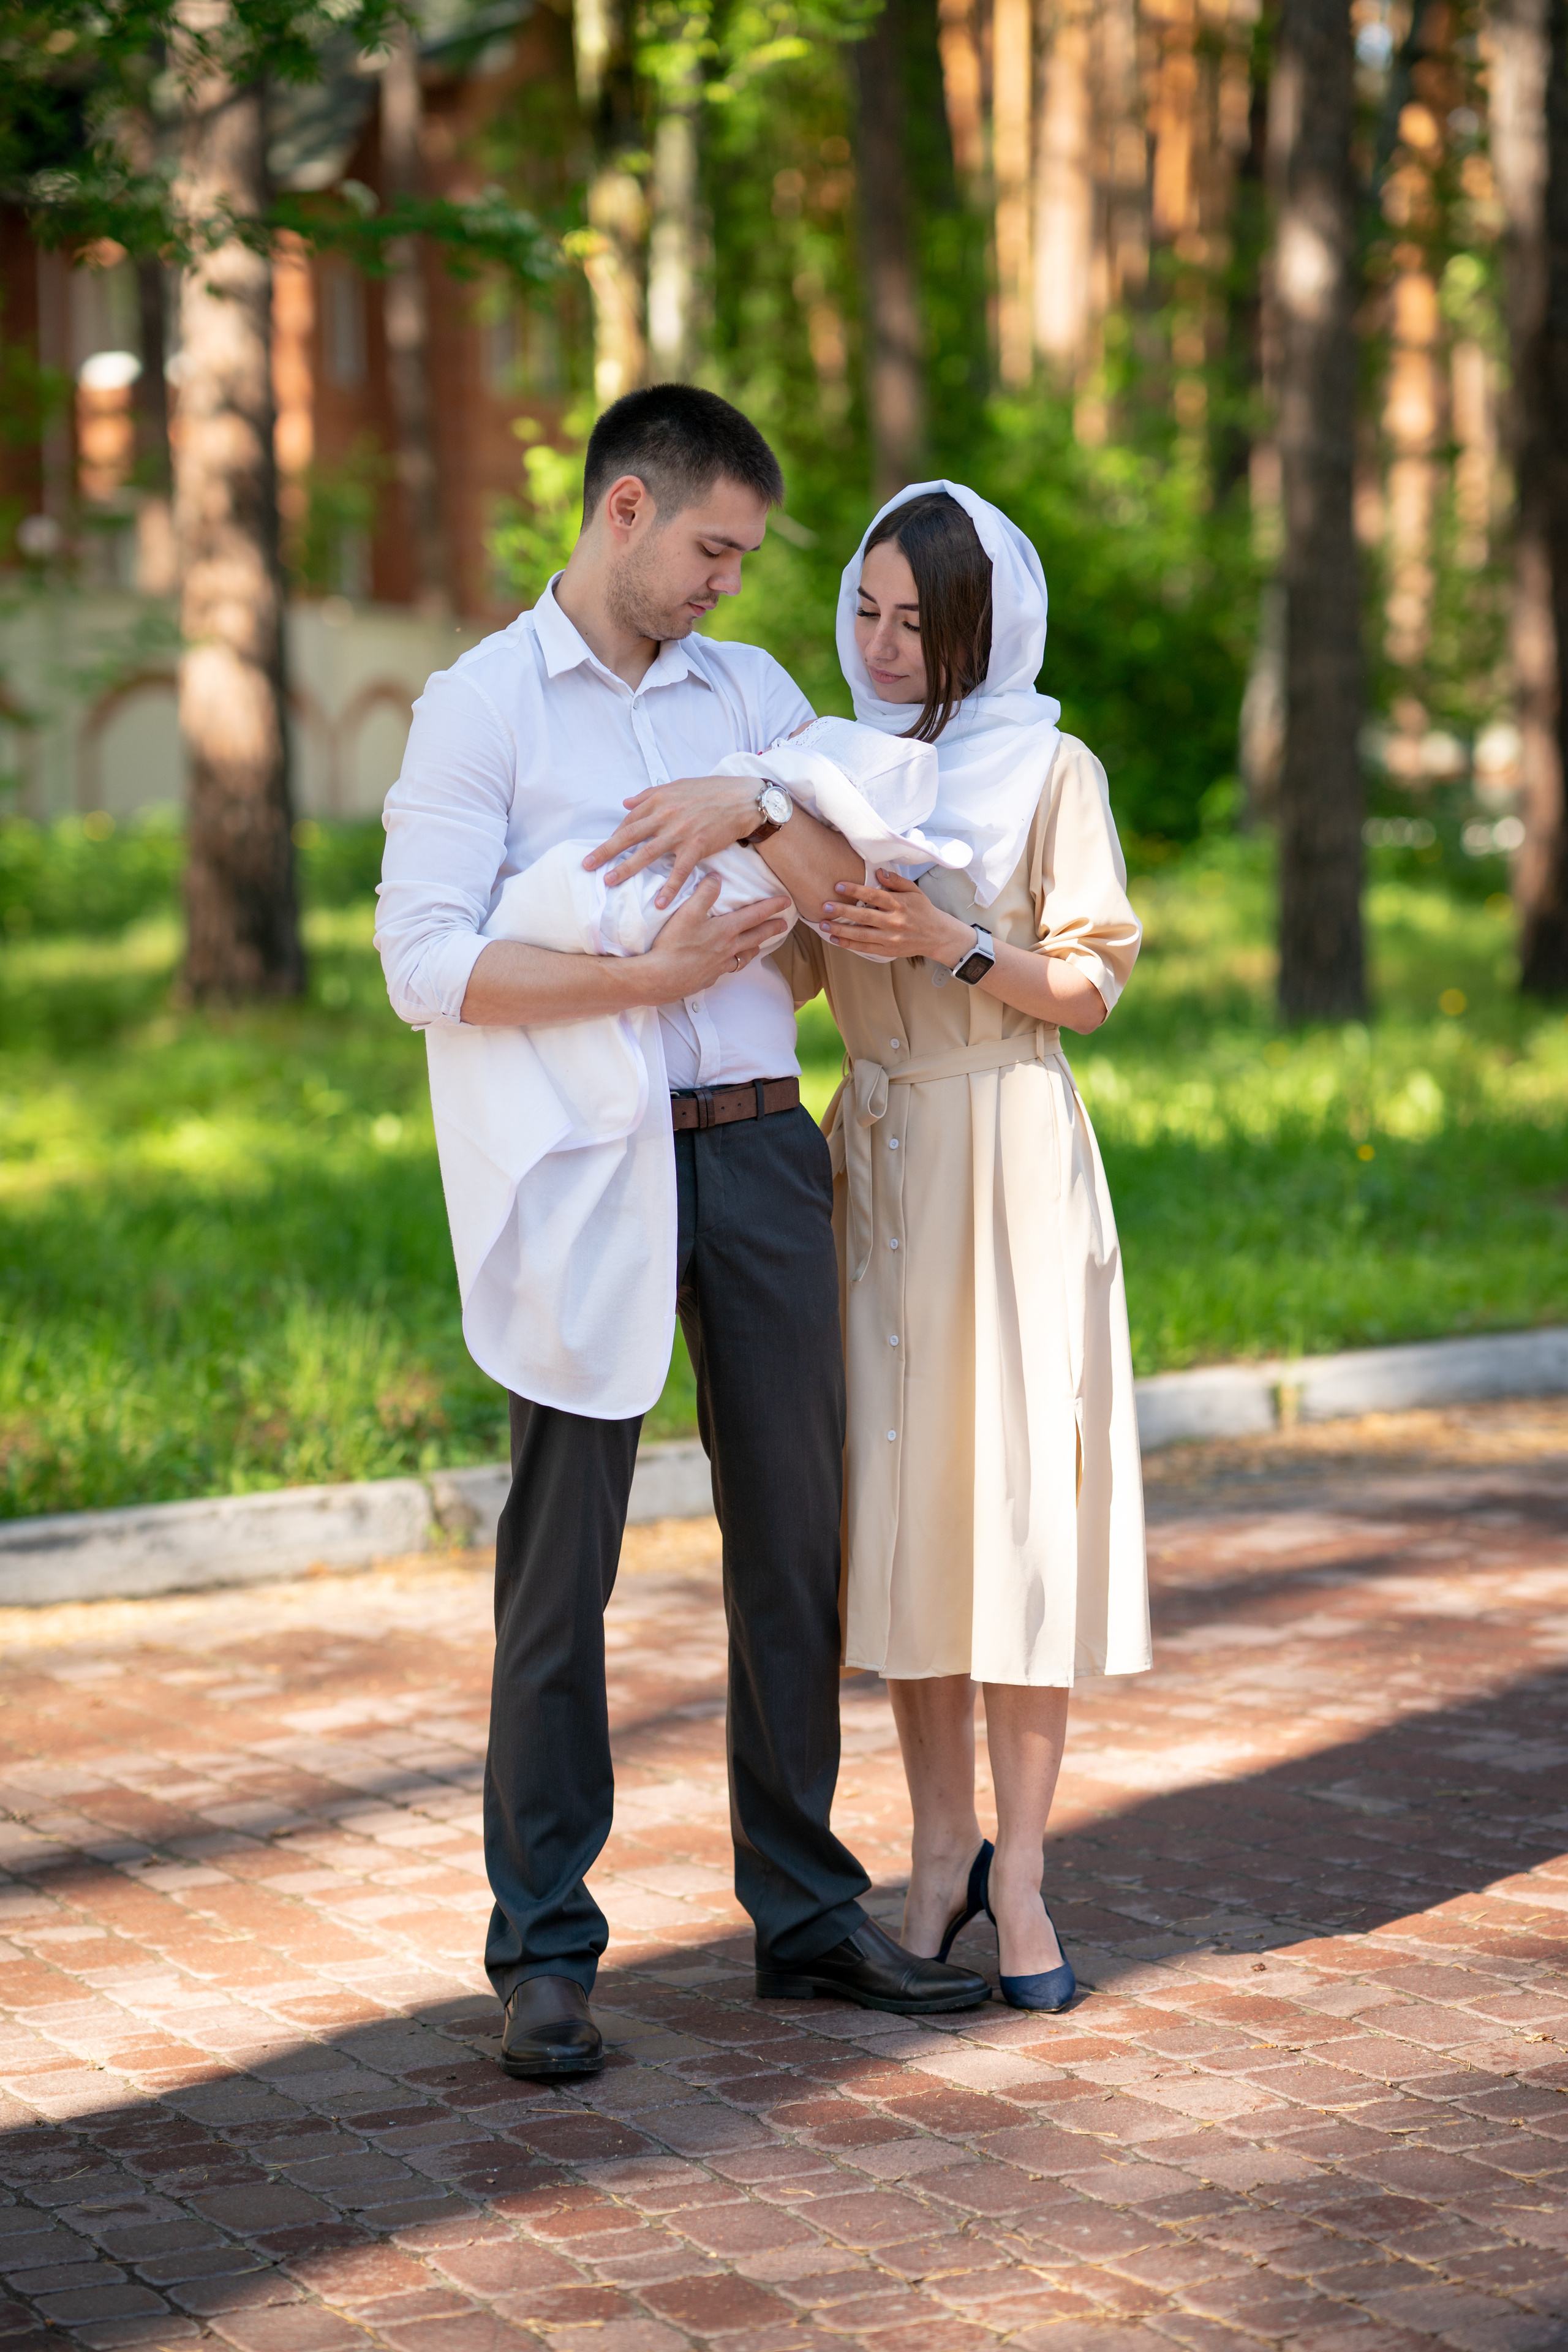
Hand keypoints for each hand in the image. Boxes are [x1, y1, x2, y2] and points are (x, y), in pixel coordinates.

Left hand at [584, 776, 762, 907]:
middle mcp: (665, 815)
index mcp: (659, 799)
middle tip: (587, 865)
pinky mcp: (697, 847)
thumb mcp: (678, 785)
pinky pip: (679, 871)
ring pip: (647, 854)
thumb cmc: (711, 791)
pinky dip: (669, 888)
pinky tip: (658, 903)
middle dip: (606, 851)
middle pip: (629, 836)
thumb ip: (649, 794)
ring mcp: (680, 832)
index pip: (630, 820)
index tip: (605, 850)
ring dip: (626, 869)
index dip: (616, 836)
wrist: (743, 799)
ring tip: (609, 882)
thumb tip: (625, 803)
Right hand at [640, 874, 793, 996]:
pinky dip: (734, 963)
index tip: (786, 902)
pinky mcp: (710, 977)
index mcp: (726, 930)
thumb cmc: (674, 944)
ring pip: (745, 956)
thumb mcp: (688, 911)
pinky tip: (729, 963)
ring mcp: (720, 965)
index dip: (772, 906)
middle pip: (756, 936)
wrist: (662, 978)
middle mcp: (728, 948)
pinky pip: (728, 969)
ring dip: (755, 948)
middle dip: (772, 929)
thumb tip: (716, 878)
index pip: (755, 915)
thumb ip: (705, 893)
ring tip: (759, 945)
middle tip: (784, 925)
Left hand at [819, 870, 976, 965]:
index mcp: (899, 904)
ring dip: (841, 929)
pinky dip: (849, 944)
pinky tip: (836, 939)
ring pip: (861, 934)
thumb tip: (878, 872)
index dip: (855, 890)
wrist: (938, 936)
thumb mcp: (914, 891)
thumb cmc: (924, 911)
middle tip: (825, 906)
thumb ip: (896, 881)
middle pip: (864, 916)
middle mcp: (894, 921)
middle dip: (843, 911)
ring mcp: (890, 938)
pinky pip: (865, 948)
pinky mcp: (888, 950)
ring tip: (824, 925)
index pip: (873, 895)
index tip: (838, 886)